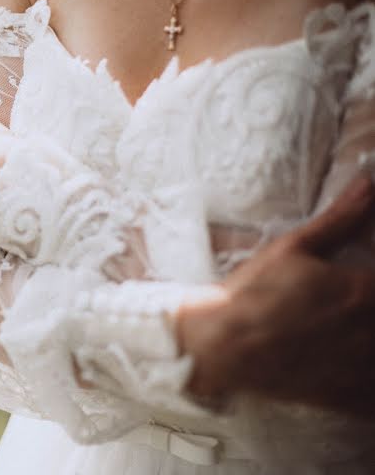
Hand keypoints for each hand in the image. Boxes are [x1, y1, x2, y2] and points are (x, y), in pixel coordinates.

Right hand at [177, 172, 374, 415]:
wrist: (219, 345)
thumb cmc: (251, 294)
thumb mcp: (291, 248)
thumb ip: (340, 219)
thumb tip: (368, 182)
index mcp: (363, 291)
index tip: (366, 281)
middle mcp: (368, 330)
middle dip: (371, 307)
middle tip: (358, 300)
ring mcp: (359, 366)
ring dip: (371, 341)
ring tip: (354, 329)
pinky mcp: (345, 396)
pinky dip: (369, 384)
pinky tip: (354, 364)